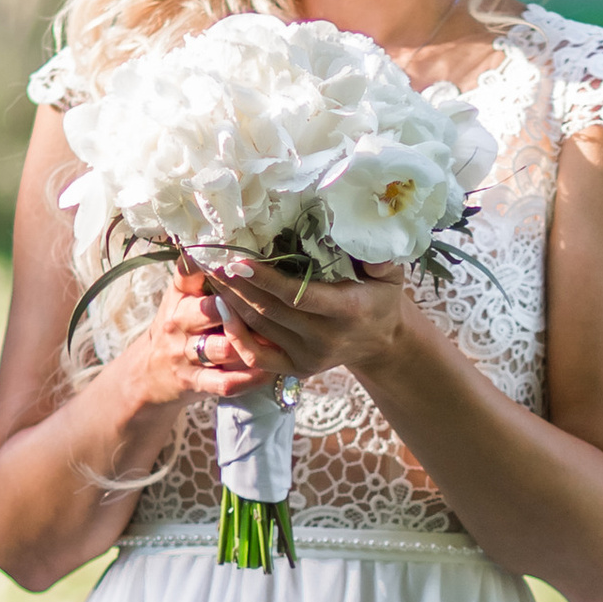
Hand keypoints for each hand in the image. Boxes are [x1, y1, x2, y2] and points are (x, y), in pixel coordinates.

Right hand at [120, 262, 285, 420]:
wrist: (149, 374)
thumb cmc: (180, 326)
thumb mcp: (183, 296)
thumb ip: (205, 273)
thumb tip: (240, 244)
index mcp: (179, 295)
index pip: (189, 272)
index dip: (212, 263)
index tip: (238, 258)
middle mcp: (179, 322)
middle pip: (210, 310)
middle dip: (241, 307)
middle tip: (274, 303)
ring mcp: (186, 354)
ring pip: (223, 347)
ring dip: (252, 344)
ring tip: (280, 338)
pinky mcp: (195, 382)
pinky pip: (226, 382)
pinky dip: (249, 378)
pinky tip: (269, 371)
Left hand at [208, 252, 413, 389]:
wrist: (381, 342)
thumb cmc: (380, 298)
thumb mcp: (390, 275)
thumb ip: (380, 257)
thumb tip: (364, 233)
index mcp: (346, 311)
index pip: (298, 296)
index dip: (266, 280)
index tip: (239, 261)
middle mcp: (324, 338)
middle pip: (270, 310)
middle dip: (237, 284)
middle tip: (213, 258)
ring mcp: (308, 357)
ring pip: (259, 328)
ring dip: (231, 300)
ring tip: (212, 274)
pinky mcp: (295, 368)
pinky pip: (257, 357)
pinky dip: (236, 335)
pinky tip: (222, 310)